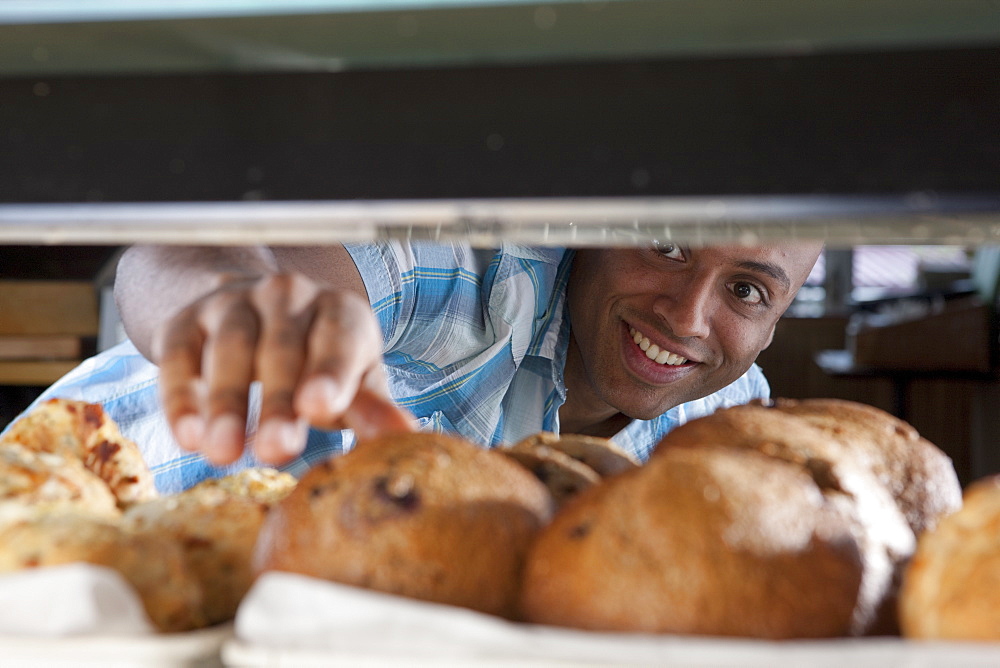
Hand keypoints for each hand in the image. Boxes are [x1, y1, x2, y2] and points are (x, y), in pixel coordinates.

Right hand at [152, 273, 416, 464]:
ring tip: (223, 453)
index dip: (331, 372)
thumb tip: (408, 436)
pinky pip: (179, 356)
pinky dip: (182, 398)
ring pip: (229, 348)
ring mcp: (233, 304)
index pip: (339, 337)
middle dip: (277, 402)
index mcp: (340, 312)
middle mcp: (288, 296)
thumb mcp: (353, 381)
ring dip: (226, 402)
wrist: (251, 318)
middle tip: (274, 450)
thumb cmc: (316, 361)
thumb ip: (373, 409)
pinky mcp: (185, 322)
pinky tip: (189, 437)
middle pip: (282, 348)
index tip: (321, 409)